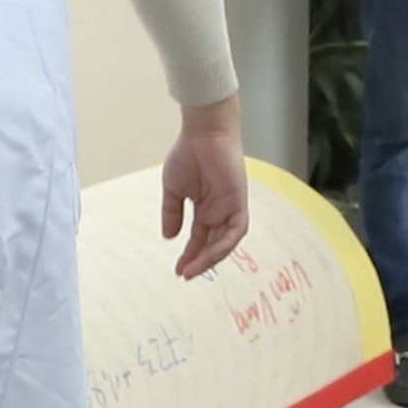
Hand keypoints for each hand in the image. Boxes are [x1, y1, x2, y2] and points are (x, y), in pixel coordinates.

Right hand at [162, 105, 253, 281]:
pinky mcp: (239, 202)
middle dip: (200, 262)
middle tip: (186, 274)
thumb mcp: (174, 189)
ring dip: (210, 258)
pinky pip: (235, 231)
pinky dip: (223, 244)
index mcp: (205, 208)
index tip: (179, 270)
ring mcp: (230, 208)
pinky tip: (209, 254)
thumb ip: (172, 213)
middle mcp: (219, 211)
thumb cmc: (189, 154)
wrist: (203, 133)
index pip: (200, 239)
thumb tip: (168, 237)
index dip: (190, 255)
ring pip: (225, 242)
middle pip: (213, 245)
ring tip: (193, 269)